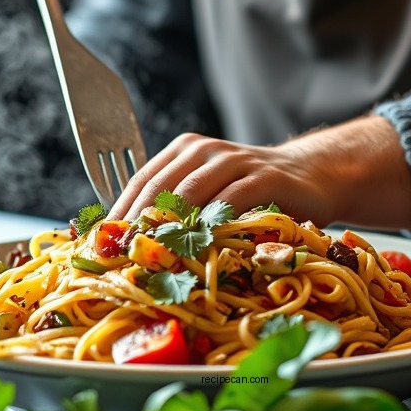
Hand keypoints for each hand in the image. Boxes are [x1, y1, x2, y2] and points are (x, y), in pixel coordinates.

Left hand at [110, 115, 410, 230]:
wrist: (309, 174)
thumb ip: (176, 210)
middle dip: (137, 225)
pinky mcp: (264, 177)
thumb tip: (126, 247)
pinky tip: (199, 248)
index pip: (140, 182)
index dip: (119, 216)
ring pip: (190, 193)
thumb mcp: (209, 193)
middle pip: (159, 188)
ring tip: (151, 259)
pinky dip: (211, 225)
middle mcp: (205, 150)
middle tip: (121, 260)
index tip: (101, 250)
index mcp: (184, 150)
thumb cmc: (250, 191)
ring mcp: (235, 161)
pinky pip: (231, 201)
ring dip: (168, 228)